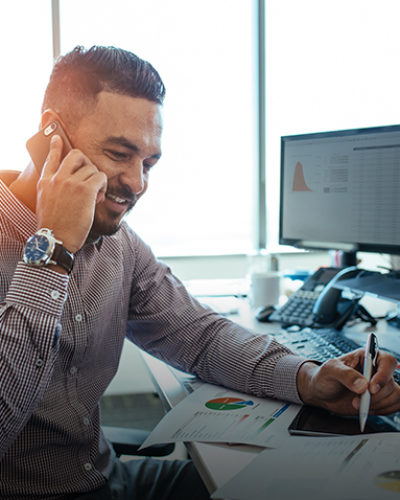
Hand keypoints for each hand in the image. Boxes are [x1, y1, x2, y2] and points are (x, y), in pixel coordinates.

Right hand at [36, 135, 106, 252]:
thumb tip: (66, 183)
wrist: (56, 239)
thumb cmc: (54, 227)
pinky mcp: (86, 190)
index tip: (57, 138)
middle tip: (90, 176)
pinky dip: (103, 186)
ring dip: (97, 180)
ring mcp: (71, 183)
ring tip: (95, 196)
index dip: (55, 146)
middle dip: (87, 162)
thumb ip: (53, 189)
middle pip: (76, 155)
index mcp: (45, 182)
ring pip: (92, 168)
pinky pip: (101, 177)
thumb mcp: (45, 203)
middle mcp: (57, 178)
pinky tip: (98, 197)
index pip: (50, 158)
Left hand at [296, 348, 399, 415]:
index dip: (383, 375)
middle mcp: (377, 370)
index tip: (370, 388)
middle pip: (390, 383)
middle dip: (374, 397)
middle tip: (355, 401)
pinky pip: (395, 405)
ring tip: (358, 405)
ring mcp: (381, 385)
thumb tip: (363, 385)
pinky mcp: (382, 398)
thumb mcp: (330, 370)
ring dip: (378, 405)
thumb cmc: (325, 376)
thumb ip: (345, 374)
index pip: (387, 361)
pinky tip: (367, 409)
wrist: (322, 392)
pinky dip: (382, 410)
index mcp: (367, 356)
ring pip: (395, 396)